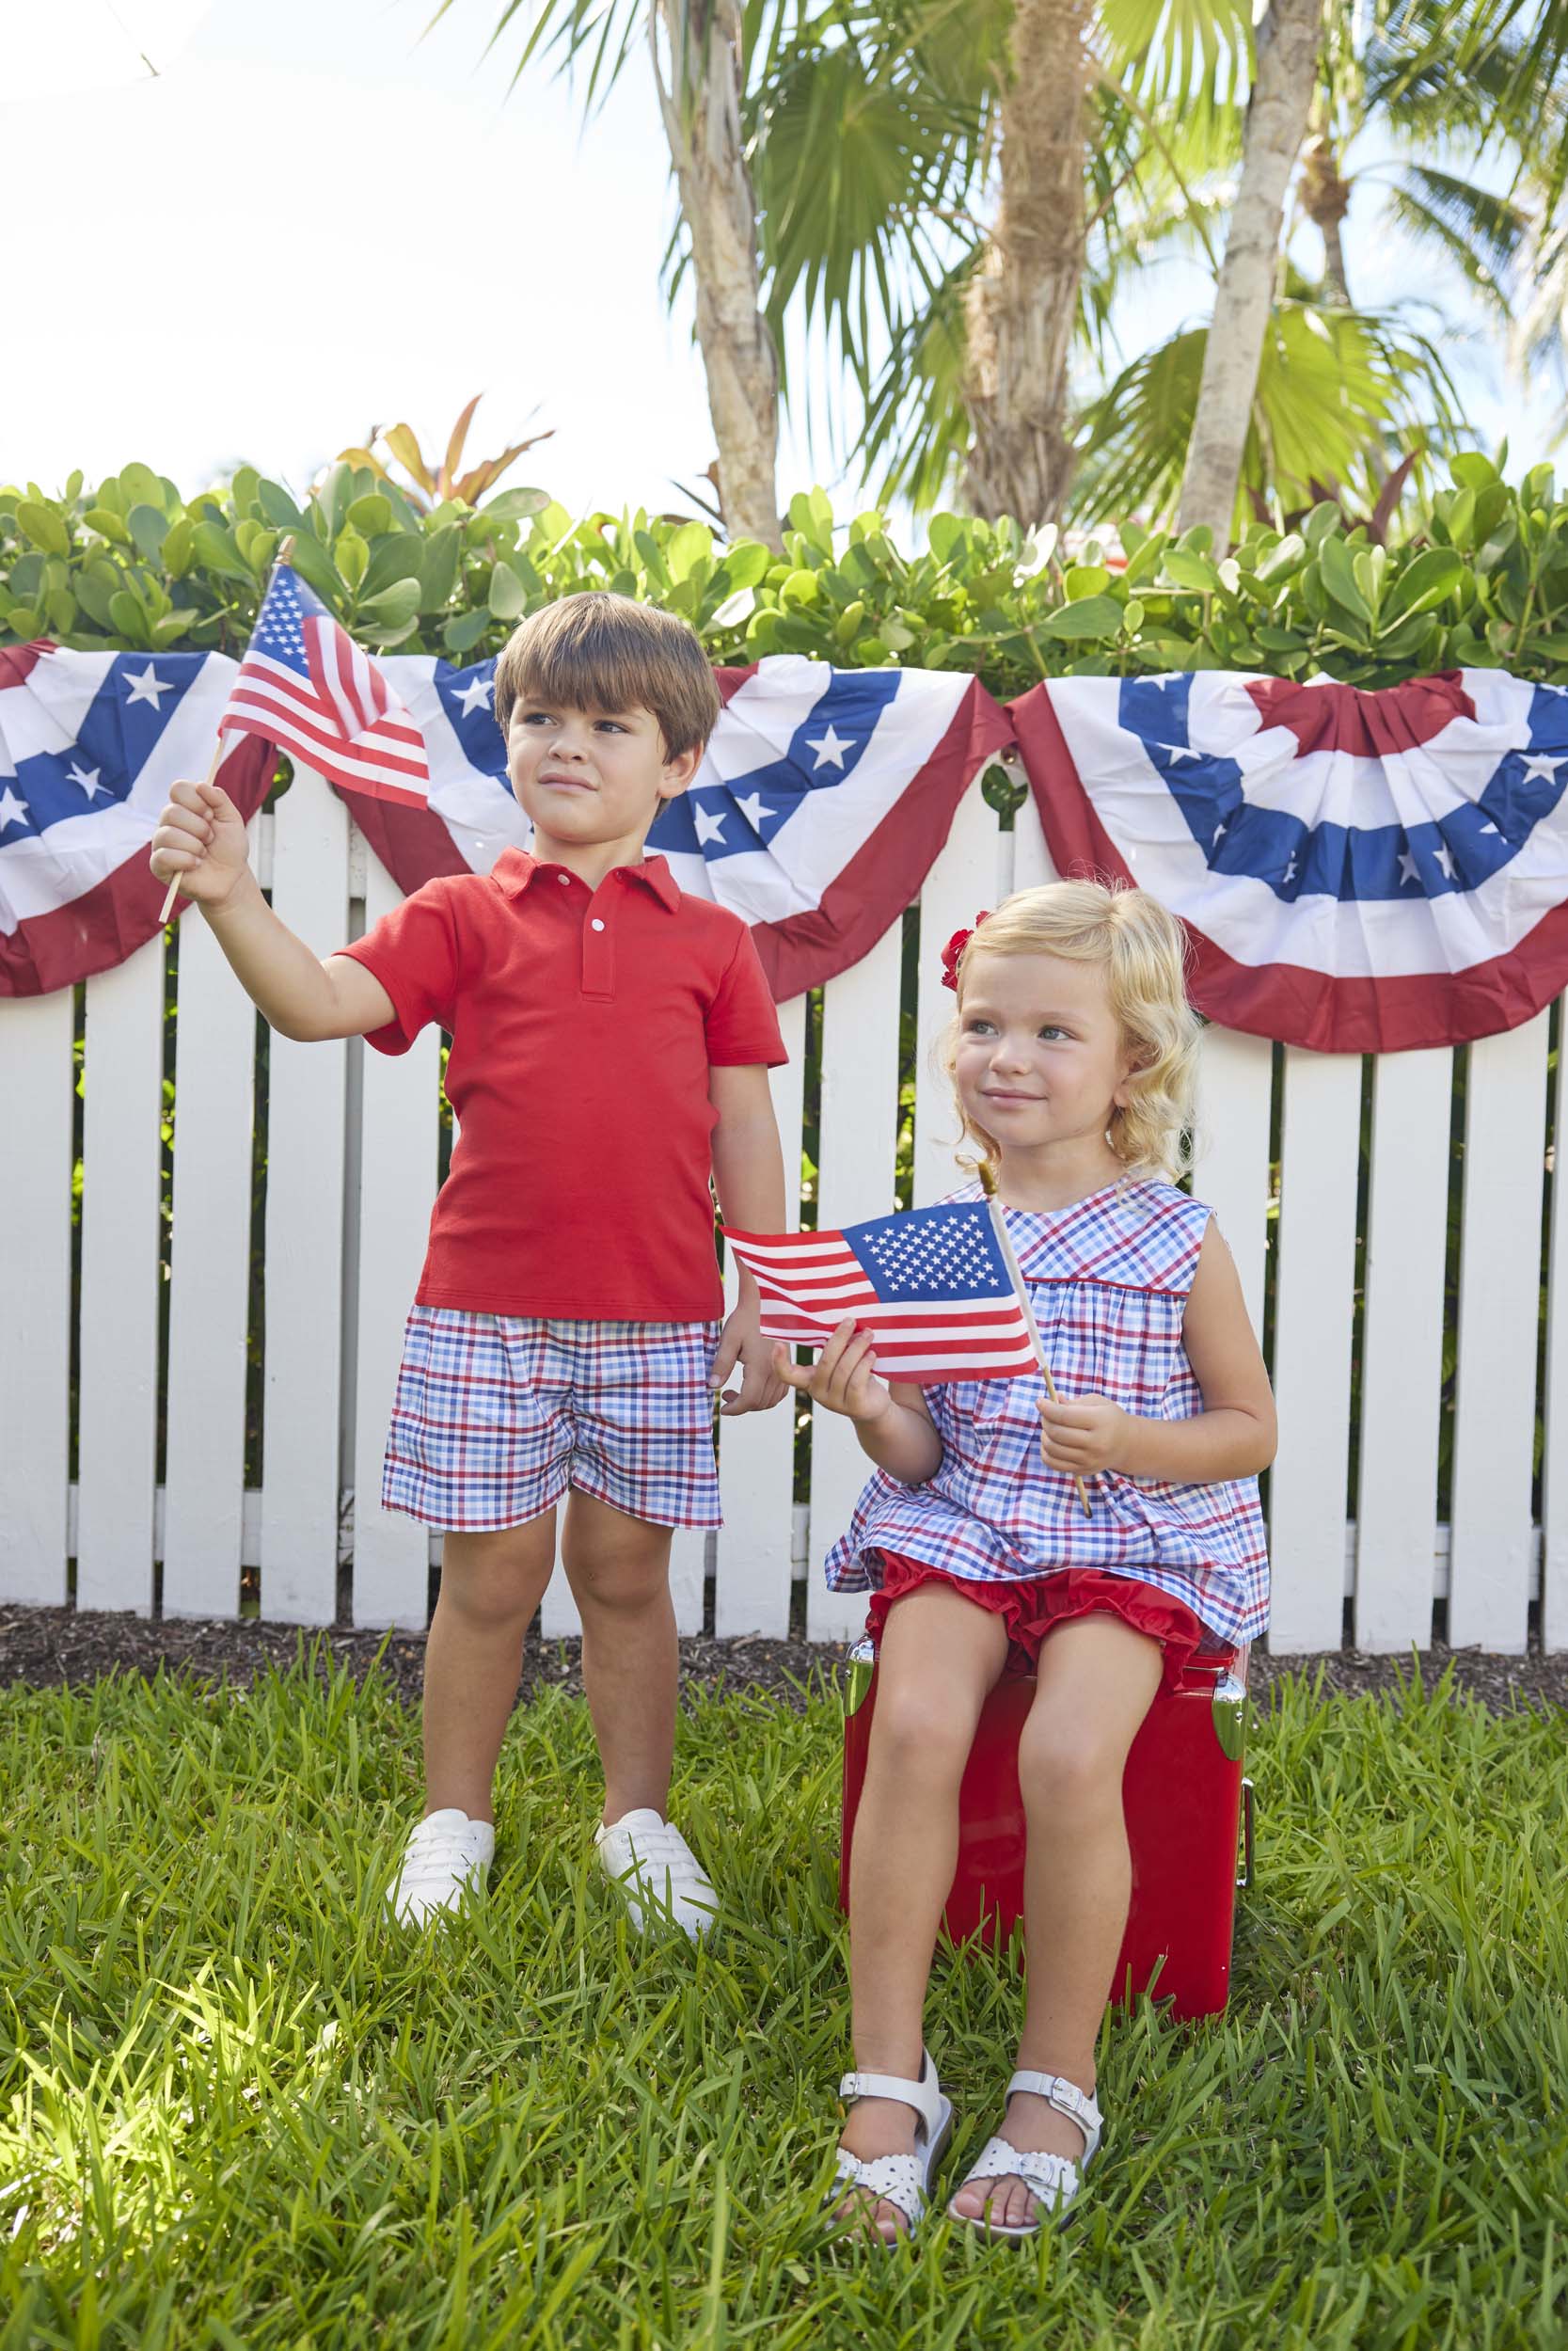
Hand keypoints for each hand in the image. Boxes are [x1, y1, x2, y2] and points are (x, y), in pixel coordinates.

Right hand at [149, 777, 253, 909]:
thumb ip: (219, 799)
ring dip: (194, 846)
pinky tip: (196, 865)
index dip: (197, 801)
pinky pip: (163, 856)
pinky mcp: (158, 865)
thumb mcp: (232, 820)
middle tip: (210, 839)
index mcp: (185, 807)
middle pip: (172, 812)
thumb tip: (201, 784)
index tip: (211, 815)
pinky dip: (186, 860)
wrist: (232, 878)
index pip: (178, 788)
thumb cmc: (229, 848)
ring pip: (167, 834)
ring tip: (203, 854)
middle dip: (200, 828)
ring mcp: (161, 843)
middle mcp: (169, 822)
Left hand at [711, 1302, 788, 1415]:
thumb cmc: (747, 1318)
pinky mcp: (787, 1365)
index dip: (734, 1409)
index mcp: (760, 1367)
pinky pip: (780, 1392)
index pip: (749, 1400)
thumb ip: (721, 1364)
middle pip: (760, 1403)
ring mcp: (783, 1369)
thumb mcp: (729, 1339)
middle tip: (725, 1396)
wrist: (770, 1302)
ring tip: (736, 1392)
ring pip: (771, 1400)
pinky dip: (766, 1396)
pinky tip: (753, 1385)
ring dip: (754, 1403)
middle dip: (741, 1406)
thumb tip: (713, 1386)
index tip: (721, 1408)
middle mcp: (775, 1371)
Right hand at [770, 1320, 891, 1425]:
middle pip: (826, 1362)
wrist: (873, 1406)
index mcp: (810, 1380)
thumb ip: (836, 1349)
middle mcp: (818, 1393)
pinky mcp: (854, 1406)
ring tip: (868, 1334)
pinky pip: (856, 1380)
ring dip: (857, 1348)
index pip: (787, 1375)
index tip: (778, 1344)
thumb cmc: (856, 1377)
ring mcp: (835, 1402)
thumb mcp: (840, 1363)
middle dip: (840, 1338)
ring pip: (843, 1369)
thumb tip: (842, 1320)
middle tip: (851, 1321)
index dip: (779, 1362)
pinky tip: (872, 1353)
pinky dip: (864, 1364)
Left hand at [1038, 1392, 1129, 1476]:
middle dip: (1046, 1420)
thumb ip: (1073, 1402)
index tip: (1040, 1401)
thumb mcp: (1096, 1402)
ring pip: (1052, 1449)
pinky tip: (1052, 1442)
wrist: (1127, 1444)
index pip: (1065, 1416)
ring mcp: (1089, 1460)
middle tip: (1047, 1414)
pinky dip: (1046, 1452)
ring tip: (1051, 1428)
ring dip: (1045, 1435)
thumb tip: (1051, 1402)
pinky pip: (1053, 1463)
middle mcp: (1096, 1444)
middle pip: (1056, 1433)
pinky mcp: (1083, 1471)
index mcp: (1100, 1422)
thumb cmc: (1108, 1418)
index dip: (1047, 1408)